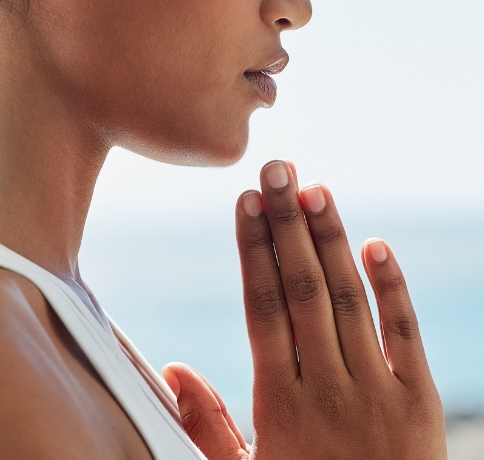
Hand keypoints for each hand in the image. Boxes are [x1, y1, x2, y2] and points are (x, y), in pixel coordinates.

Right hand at [164, 160, 445, 459]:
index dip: (254, 250)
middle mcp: (327, 387)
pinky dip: (392, 287)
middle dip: (287, 224)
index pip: (263, 307)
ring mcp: (377, 391)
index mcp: (279, 403)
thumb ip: (205, 424)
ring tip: (315, 189)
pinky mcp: (420, 402)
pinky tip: (376, 244)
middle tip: (279, 168)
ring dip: (331, 240)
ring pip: (349, 300)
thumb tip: (172, 370)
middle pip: (303, 289)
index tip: (246, 202)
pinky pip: (405, 334)